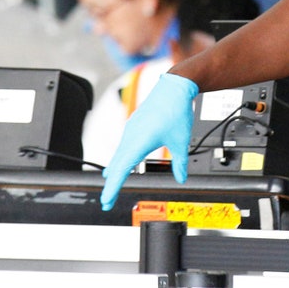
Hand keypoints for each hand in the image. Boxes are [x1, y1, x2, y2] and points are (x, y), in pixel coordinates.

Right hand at [99, 73, 198, 210]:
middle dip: (111, 183)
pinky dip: (120, 157)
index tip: (106, 201)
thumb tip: (181, 178)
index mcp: (140, 142)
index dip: (113, 188)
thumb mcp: (181, 141)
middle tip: (107, 200)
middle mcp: (131, 136)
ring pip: (119, 154)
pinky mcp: (134, 126)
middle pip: (116, 164)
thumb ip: (180, 163)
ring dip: (115, 169)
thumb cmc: (175, 111)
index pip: (121, 170)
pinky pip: (123, 145)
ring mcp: (131, 130)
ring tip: (111, 182)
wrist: (174, 88)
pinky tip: (121, 162)